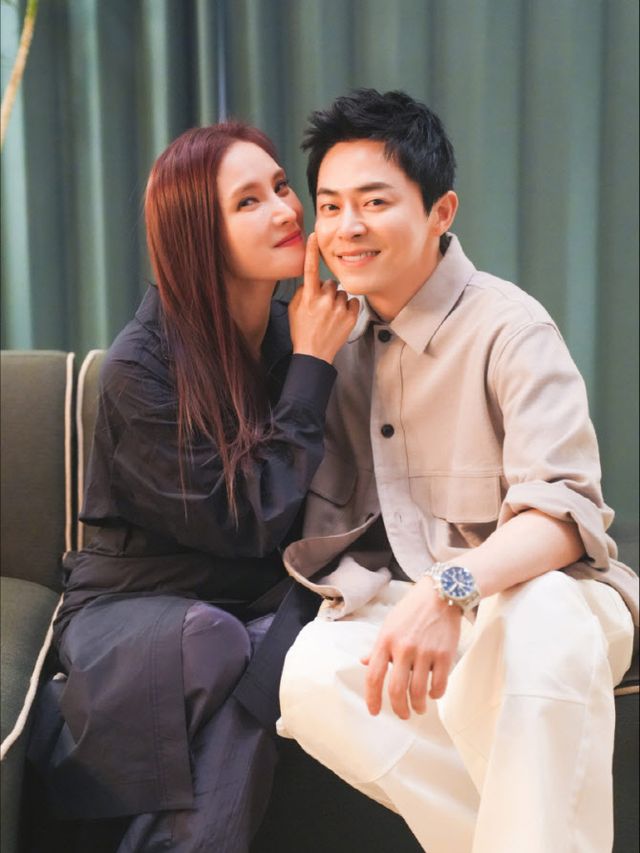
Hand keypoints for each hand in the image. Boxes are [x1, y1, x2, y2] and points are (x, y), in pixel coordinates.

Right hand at [288, 233, 359, 363]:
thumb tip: (311, 280)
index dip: (311, 251)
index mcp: (308, 297)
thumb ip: (302, 291)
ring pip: (342, 293)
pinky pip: (353, 301)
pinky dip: (348, 308)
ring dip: (338, 301)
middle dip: (327, 292)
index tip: (313, 236)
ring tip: (330, 316)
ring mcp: (338, 309)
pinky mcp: (351, 316)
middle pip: (331, 283)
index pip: (309, 269)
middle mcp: (324, 301)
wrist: (314, 355)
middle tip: (322, 307)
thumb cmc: (302, 331)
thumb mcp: (294, 310)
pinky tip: (340, 318)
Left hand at [361, 579, 461, 718]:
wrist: (441, 593)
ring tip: (419, 708)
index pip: (373, 677)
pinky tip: (433, 694)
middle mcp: (403, 648)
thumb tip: (364, 662)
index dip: (372, 699)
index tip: (374, 711)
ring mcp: (425, 652)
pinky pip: (439, 685)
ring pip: (419, 692)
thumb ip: (378, 647)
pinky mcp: (445, 654)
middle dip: (399, 710)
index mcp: (386, 641)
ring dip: (419, 706)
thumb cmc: (412, 610)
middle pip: (397, 690)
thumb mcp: (389, 625)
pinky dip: (436, 695)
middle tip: (403, 715)